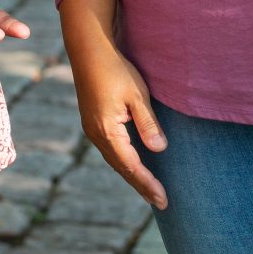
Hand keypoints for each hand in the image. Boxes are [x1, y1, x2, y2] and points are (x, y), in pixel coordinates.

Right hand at [67, 41, 168, 209]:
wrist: (89, 51)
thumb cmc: (116, 70)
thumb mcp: (137, 95)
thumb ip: (148, 123)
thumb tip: (160, 150)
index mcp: (107, 131)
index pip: (132, 166)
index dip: (148, 183)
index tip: (163, 199)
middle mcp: (96, 135)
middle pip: (122, 168)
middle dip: (141, 185)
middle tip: (161, 202)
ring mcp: (92, 129)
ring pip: (115, 160)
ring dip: (133, 175)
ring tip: (150, 190)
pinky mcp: (93, 122)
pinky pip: (111, 150)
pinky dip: (125, 162)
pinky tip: (135, 164)